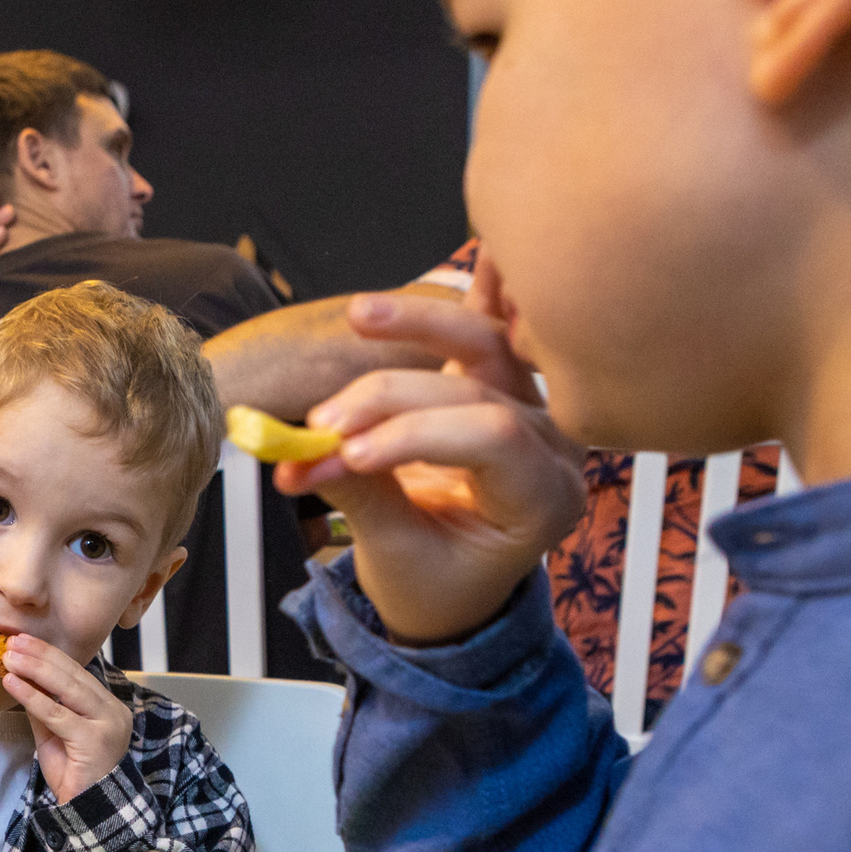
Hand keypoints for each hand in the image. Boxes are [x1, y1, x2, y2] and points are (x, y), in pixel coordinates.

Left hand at [1, 632, 131, 801]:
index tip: (23, 642)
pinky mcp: (94, 739)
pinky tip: (12, 683)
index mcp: (107, 706)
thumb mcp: (54, 735)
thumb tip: (21, 680)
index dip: (49, 656)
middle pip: (73, 675)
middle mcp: (113, 711)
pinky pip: (56, 713)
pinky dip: (32, 696)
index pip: (76, 674)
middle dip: (40, 655)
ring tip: (8, 656)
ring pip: (67, 688)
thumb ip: (43, 708)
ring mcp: (107, 724)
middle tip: (13, 641)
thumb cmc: (74, 774)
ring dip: (34, 669)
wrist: (88, 811)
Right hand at [276, 292, 583, 646]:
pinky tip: (457, 267)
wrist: (454, 584)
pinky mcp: (504, 383)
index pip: (492, 440)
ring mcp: (534, 407)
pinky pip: (484, 329)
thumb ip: (356, 495)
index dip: (413, 435)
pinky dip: (460, 303)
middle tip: (320, 424)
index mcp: (546, 500)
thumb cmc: (437, 582)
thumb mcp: (395, 553)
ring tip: (360, 316)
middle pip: (477, 388)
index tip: (345, 453)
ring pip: (485, 341)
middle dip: (387, 399)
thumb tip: (295, 457)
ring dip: (419, 323)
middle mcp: (554, 446)